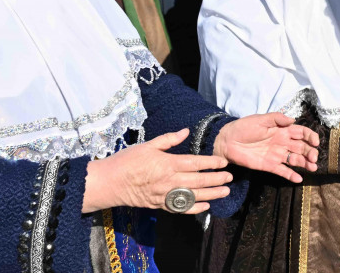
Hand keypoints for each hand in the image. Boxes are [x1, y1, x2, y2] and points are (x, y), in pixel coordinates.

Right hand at [82, 128, 230, 214]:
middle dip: (216, 180)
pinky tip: (206, 206)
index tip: (224, 162)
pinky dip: (194, 208)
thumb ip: (168, 139)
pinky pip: (180, 208)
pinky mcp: (160, 205)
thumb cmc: (127, 161)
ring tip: (225, 192)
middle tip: (230, 178)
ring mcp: (165, 195)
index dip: (212, 163)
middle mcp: (169, 181)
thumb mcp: (147, 145)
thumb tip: (185, 131)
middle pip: (198, 181)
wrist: (109, 183)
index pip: (196, 163)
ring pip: (193, 196)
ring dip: (211, 195)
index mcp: (168, 164)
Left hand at [213, 112, 320, 183]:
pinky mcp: (269, 166)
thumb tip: (293, 120)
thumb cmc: (243, 127)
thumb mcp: (260, 119)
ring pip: (295, 160)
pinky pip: (283, 171)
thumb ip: (277, 119)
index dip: (310, 137)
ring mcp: (276, 155)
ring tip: (313, 168)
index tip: (316, 142)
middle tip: (314, 158)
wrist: (227, 141)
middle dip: (310, 152)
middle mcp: (282, 143)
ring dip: (305, 164)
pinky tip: (299, 179)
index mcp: (282, 130)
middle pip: (301, 148)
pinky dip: (291, 175)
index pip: (301, 133)